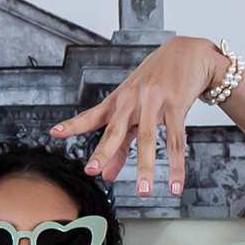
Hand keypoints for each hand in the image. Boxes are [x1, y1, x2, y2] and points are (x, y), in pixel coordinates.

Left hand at [48, 34, 229, 198]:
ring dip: (145, 168)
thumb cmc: (159, 80)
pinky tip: (175, 184)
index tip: (56, 133)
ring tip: (143, 192)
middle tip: (93, 172)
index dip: (74, 124)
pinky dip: (176, 166)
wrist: (189, 53)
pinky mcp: (177, 105)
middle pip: (116, 129)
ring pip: (148, 139)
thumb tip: (107, 174)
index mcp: (120, 99)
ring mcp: (155, 101)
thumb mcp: (136, 105)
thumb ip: (121, 140)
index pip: (93, 115)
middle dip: (104, 152)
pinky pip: (176, 140)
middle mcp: (134, 99)